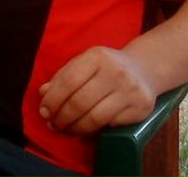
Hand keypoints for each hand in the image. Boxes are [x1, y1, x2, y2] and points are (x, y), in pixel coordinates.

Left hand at [38, 46, 155, 134]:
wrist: (144, 69)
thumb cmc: (106, 67)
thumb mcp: (84, 63)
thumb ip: (63, 76)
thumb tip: (43, 93)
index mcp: (97, 57)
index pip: (68, 81)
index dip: (53, 100)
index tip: (44, 112)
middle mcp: (115, 72)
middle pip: (80, 102)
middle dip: (62, 117)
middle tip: (53, 125)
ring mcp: (130, 91)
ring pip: (95, 118)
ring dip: (75, 128)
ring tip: (66, 129)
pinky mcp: (140, 108)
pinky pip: (110, 125)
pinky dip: (94, 130)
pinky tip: (85, 128)